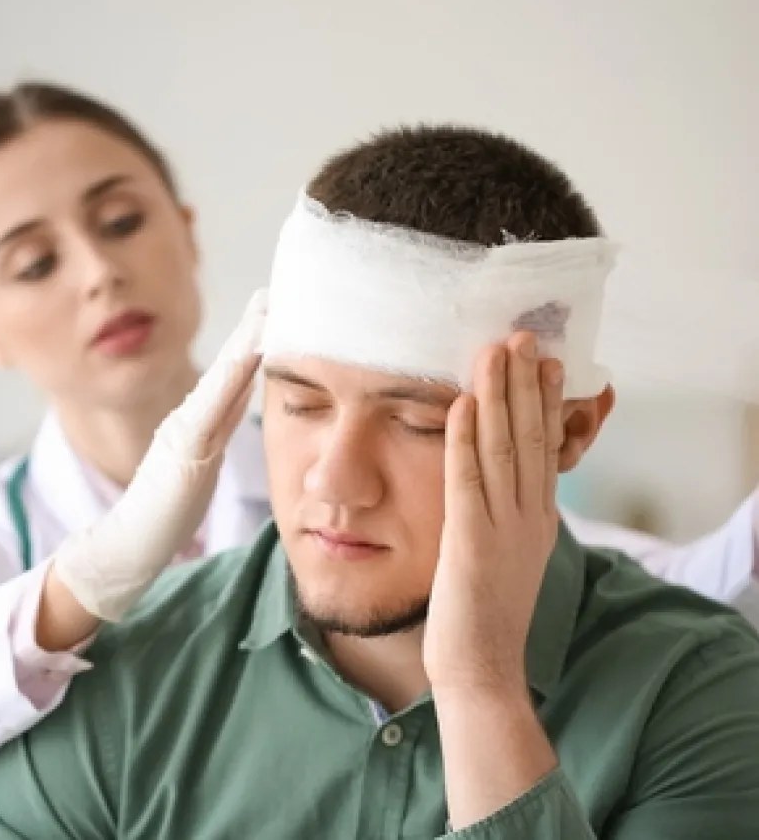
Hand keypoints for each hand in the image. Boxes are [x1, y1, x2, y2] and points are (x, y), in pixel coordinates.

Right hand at [50, 289, 267, 622]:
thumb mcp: (203, 462)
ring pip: (224, 377)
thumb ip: (219, 431)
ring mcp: (187, 429)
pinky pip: (212, 407)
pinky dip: (230, 379)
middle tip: (276, 292)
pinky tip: (248, 356)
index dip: (259, 341)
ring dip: (247, 342)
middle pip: (232, 365)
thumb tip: (244, 402)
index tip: (281, 311)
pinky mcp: (185, 448)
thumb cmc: (168, 509)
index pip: (238, 375)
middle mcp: (194, 416)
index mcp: (204, 421)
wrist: (131, 542)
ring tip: (267, 310)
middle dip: (255, 327)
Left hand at [423, 332, 563, 694]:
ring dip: (499, 397)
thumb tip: (500, 474)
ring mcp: (503, 528)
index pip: (544, 446)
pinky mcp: (471, 542)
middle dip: (526, 383)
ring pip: (503, 449)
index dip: (543, 400)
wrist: (481, 668)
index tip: (542, 359)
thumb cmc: (486, 610)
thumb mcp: (511, 552)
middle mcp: (527, 516)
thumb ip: (509, 511)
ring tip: (497, 351)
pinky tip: (461, 404)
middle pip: (529, 437)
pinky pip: (468, 482)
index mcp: (537, 517)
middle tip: (525, 335)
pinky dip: (464, 440)